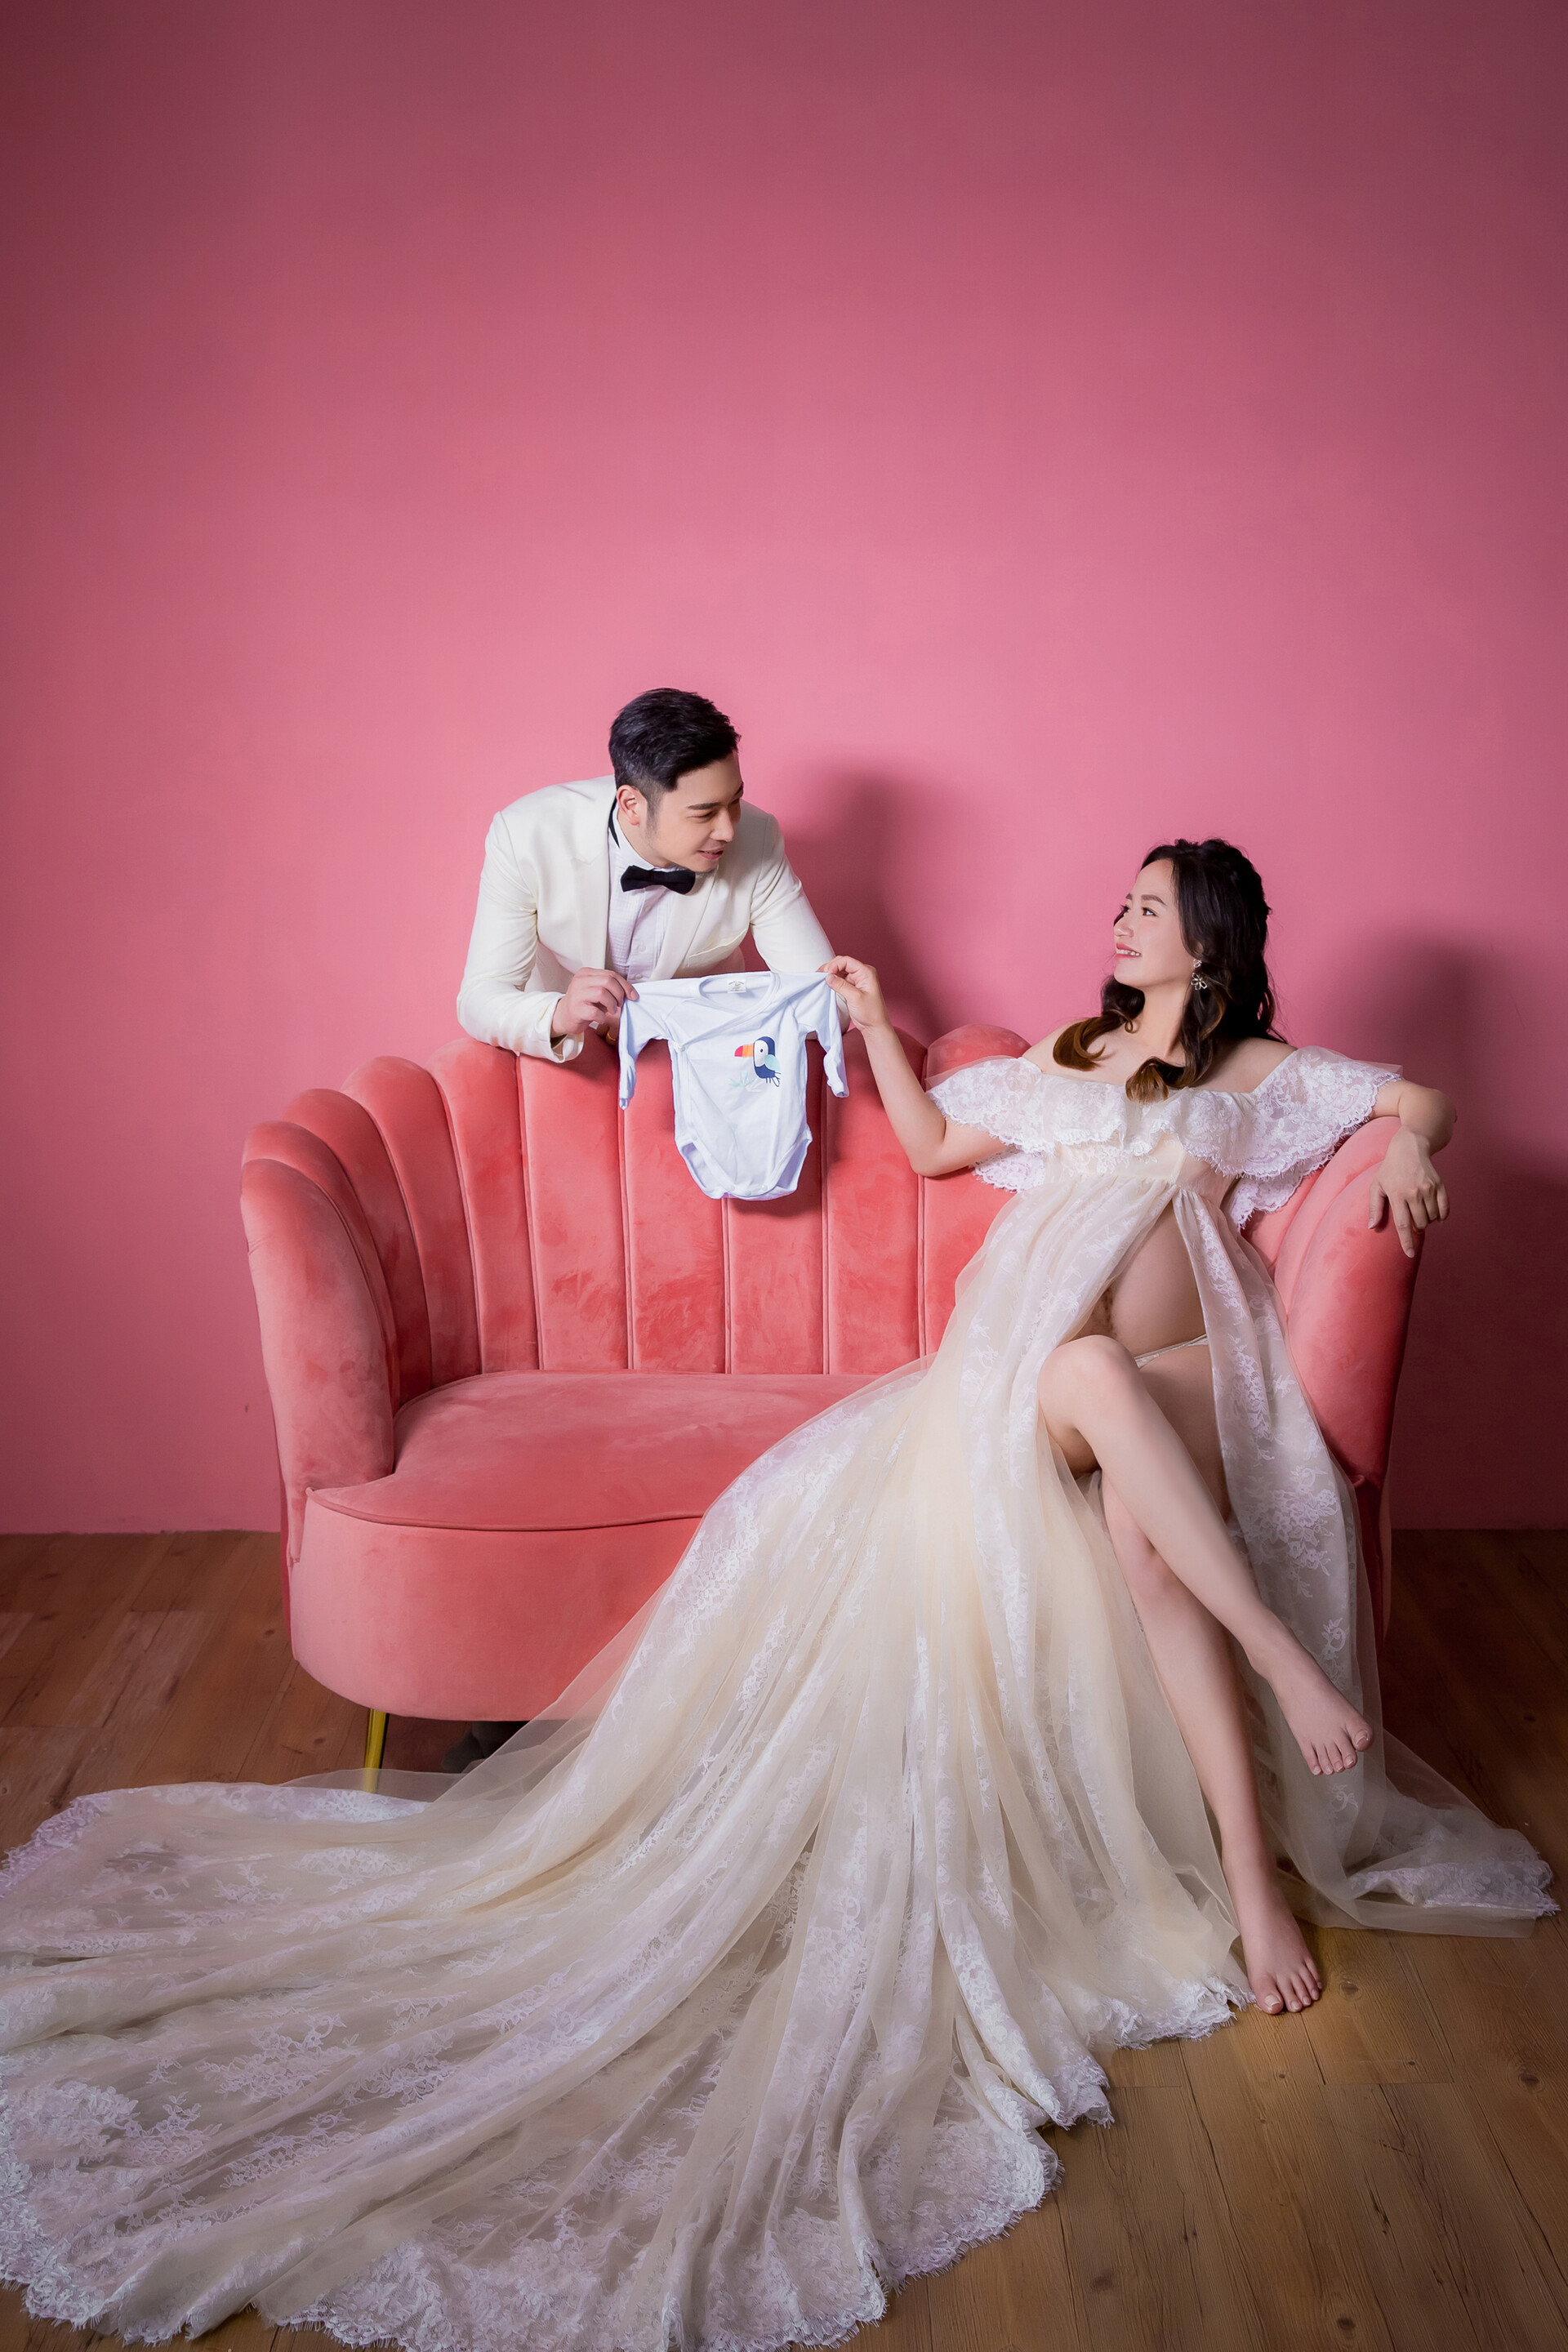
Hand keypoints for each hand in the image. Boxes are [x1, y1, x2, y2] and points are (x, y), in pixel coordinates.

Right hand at [551, 967, 635, 1041]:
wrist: (563, 1016)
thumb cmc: (583, 1004)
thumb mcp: (595, 990)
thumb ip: (609, 987)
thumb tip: (630, 992)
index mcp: (586, 973)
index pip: (611, 974)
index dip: (625, 985)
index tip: (632, 996)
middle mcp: (580, 981)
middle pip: (607, 981)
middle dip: (619, 994)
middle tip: (619, 1004)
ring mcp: (576, 994)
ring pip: (602, 993)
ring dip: (612, 1004)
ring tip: (610, 1010)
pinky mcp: (576, 1009)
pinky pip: (595, 1011)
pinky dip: (602, 1016)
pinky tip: (600, 1018)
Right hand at [821, 956, 889, 1032]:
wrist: (874, 1026)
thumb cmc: (871, 1013)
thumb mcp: (855, 998)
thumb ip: (841, 985)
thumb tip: (828, 976)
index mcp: (866, 972)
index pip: (847, 961)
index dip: (834, 965)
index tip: (826, 973)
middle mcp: (862, 974)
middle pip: (842, 964)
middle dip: (830, 968)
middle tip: (820, 976)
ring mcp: (856, 980)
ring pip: (839, 971)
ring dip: (830, 974)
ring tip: (821, 980)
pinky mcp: (851, 987)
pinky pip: (840, 979)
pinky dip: (832, 981)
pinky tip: (826, 984)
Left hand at [1369, 1129, 1448, 1258]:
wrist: (1409, 1148)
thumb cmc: (1389, 1169)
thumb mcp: (1376, 1186)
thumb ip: (1374, 1207)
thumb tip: (1372, 1227)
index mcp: (1397, 1195)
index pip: (1403, 1225)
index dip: (1406, 1241)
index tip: (1409, 1254)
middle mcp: (1414, 1193)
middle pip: (1420, 1223)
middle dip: (1416, 1228)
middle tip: (1412, 1220)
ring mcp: (1429, 1189)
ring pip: (1432, 1218)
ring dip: (1427, 1221)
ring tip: (1420, 1213)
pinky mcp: (1440, 1185)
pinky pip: (1444, 1209)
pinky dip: (1441, 1216)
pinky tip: (1436, 1216)